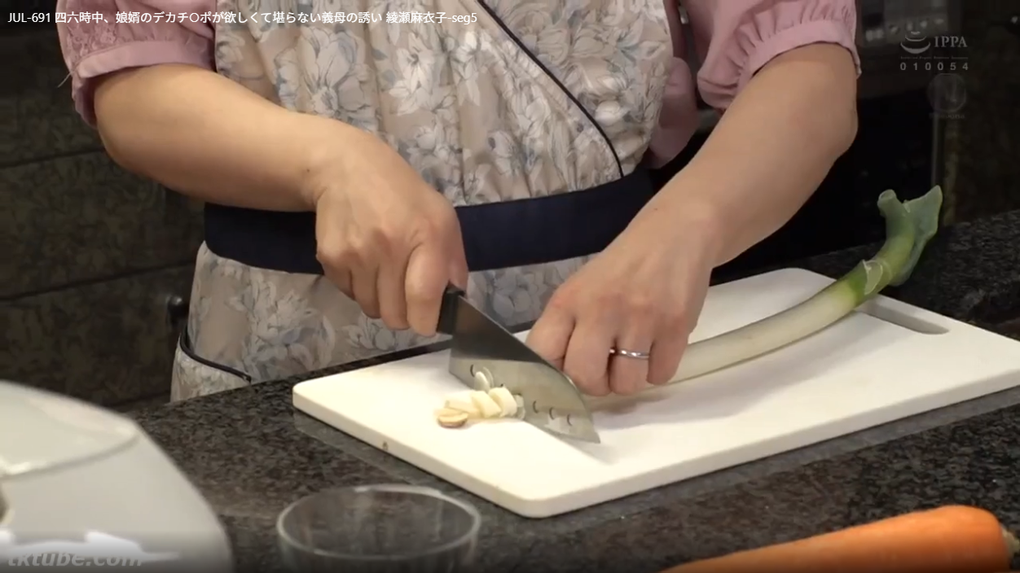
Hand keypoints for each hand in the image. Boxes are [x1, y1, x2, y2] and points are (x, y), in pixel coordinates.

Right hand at [308, 131, 467, 335]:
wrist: (346, 169)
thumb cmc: (403, 195)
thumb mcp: (441, 216)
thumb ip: (453, 261)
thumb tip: (455, 300)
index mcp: (426, 236)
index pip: (423, 299)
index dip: (427, 320)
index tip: (428, 319)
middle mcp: (389, 246)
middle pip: (395, 316)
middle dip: (404, 314)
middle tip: (406, 295)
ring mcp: (356, 254)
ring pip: (371, 309)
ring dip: (380, 300)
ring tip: (383, 271)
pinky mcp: (330, 258)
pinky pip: (349, 294)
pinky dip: (358, 287)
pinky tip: (363, 260)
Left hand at [526, 200, 719, 395]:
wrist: (675, 232)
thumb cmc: (623, 265)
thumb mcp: (581, 287)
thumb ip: (567, 328)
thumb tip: (560, 376)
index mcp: (568, 300)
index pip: (542, 354)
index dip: (552, 375)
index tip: (566, 375)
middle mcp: (600, 310)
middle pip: (584, 378)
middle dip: (595, 384)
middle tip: (605, 368)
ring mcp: (640, 320)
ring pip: (625, 384)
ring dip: (629, 378)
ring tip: (634, 355)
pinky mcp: (675, 328)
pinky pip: (660, 376)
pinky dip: (658, 369)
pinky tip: (657, 346)